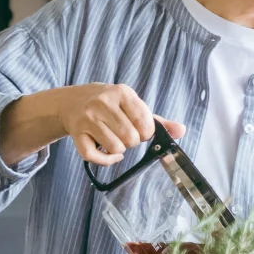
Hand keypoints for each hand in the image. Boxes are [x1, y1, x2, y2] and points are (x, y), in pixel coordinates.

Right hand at [0, 83, 180, 166]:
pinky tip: (108, 155)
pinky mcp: (76, 133)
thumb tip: (182, 130)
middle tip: (124, 135)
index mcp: (122, 92)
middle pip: (131, 139)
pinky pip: (94, 157)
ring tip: (113, 140)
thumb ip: (157, 120)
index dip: (146, 133)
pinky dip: (105, 161)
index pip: (145, 124)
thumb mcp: (132, 106)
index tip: (139, 130)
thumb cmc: (109, 106)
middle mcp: (103, 103)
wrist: (71, 101)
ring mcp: (87, 118)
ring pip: (115, 148)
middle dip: (132, 142)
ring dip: (118, 150)